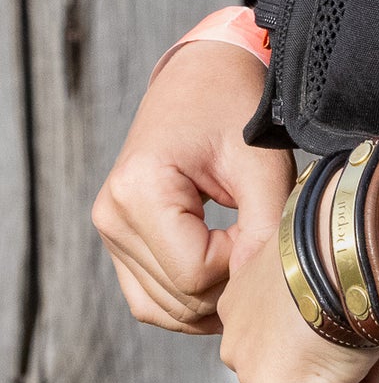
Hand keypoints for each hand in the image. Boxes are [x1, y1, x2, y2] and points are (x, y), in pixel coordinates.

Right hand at [93, 42, 293, 333]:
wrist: (204, 74)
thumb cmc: (236, 109)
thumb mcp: (262, 165)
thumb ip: (264, 230)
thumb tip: (254, 293)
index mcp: (141, 188)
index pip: (195, 274)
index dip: (240, 265)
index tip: (263, 225)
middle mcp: (113, 213)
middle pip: (177, 297)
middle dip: (227, 285)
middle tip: (260, 245)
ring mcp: (110, 228)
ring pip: (160, 307)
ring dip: (208, 300)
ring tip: (244, 260)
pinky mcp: (118, 237)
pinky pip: (148, 297)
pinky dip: (185, 300)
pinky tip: (222, 276)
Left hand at [216, 228, 378, 382]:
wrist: (343, 242)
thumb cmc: (340, 231)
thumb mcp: (312, 247)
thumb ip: (312, 273)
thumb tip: (353, 288)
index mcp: (238, 301)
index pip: (281, 330)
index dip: (327, 322)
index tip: (359, 307)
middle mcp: (235, 341)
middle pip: (297, 364)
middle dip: (334, 353)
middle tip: (377, 326)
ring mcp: (256, 374)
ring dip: (355, 368)